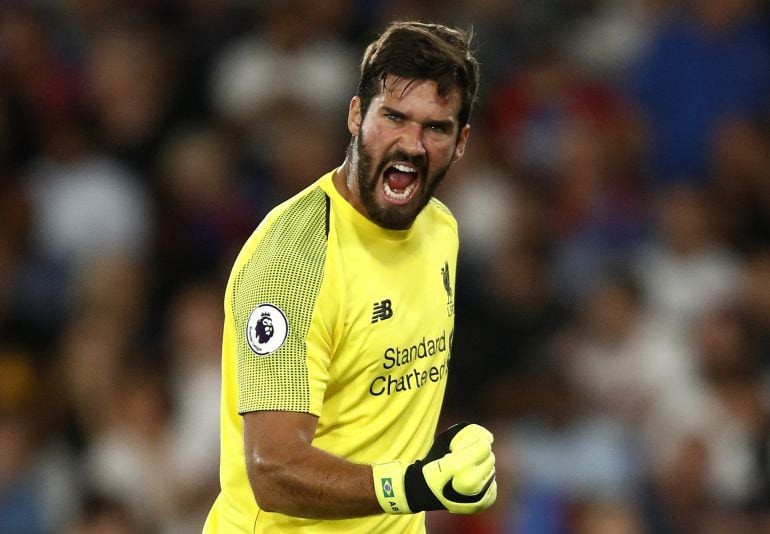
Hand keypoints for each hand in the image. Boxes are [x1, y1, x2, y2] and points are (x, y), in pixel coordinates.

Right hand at [372, 423, 496, 513]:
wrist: (423, 490)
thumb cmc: (434, 462)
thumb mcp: (444, 439)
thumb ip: (467, 431)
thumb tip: (490, 438)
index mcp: (458, 466)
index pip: (485, 446)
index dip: (476, 442)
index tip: (465, 447)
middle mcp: (470, 484)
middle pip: (490, 458)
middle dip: (478, 455)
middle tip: (463, 459)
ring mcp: (477, 497)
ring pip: (491, 471)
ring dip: (481, 468)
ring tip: (465, 471)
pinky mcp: (482, 504)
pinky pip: (492, 485)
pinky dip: (483, 482)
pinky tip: (470, 481)